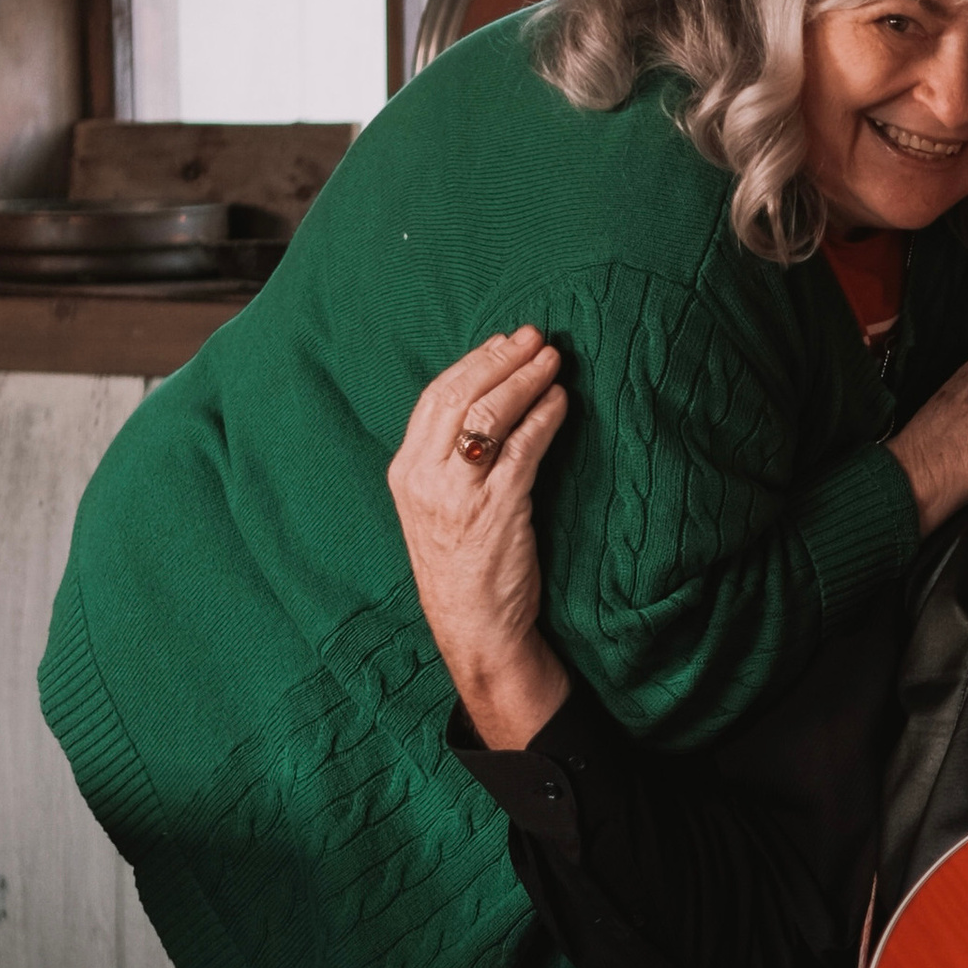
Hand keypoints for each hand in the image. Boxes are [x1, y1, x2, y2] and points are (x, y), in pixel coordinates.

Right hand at [387, 328, 573, 750]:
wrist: (474, 629)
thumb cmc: (464, 566)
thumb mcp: (438, 506)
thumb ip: (450, 460)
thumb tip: (489, 400)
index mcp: (405, 472)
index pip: (434, 398)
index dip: (473, 363)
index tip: (505, 342)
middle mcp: (424, 478)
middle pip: (459, 395)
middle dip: (501, 359)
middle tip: (536, 338)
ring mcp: (458, 493)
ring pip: (490, 414)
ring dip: (526, 380)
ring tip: (554, 362)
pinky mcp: (496, 508)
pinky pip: (523, 447)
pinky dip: (544, 417)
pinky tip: (562, 402)